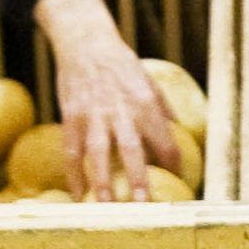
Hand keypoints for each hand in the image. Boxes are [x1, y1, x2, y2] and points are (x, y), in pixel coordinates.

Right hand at [34, 0, 176, 200]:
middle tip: (143, 206)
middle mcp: (120, 109)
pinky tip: (78, 194)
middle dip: (138, 179)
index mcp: (144, 101)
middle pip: (131, 149)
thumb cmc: (120, 62)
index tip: (177, 179)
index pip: (163, 138)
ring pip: (98, 153)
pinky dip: (74, 174)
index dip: (172, 160)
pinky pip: (71, 150)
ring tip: (105, 207)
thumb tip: (177, 130)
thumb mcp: (148, 79)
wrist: (85, 41)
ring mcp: (93, 114)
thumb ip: (163, 106)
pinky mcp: (71, 116)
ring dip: (102, 182)